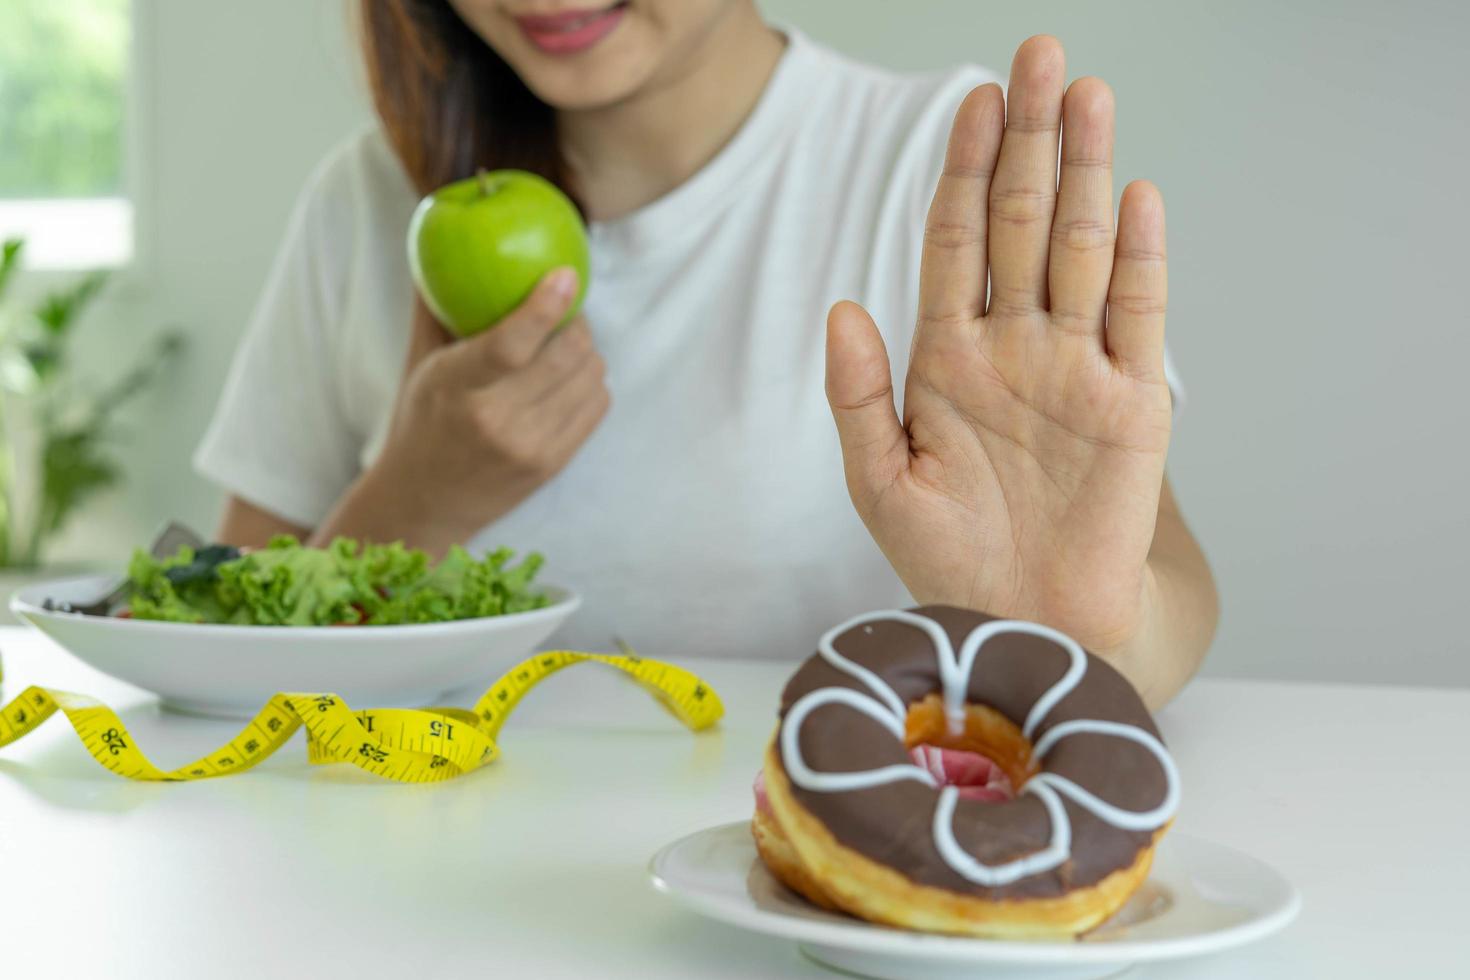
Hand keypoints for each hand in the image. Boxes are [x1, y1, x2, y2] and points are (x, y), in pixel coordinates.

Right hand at [364, 268, 608, 550]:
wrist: (425, 503)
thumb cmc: (421, 419)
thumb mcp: (419, 363)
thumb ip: (434, 304)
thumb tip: (440, 232)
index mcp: (456, 387)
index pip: (510, 344)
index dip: (546, 306)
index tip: (566, 274)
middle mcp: (495, 420)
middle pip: (565, 356)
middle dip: (577, 322)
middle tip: (567, 308)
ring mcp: (529, 447)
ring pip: (589, 377)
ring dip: (588, 350)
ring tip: (567, 342)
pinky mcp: (553, 465)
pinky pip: (597, 405)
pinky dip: (592, 381)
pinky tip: (571, 376)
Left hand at [825, 36, 1171, 655]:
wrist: (1022, 627)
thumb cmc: (947, 560)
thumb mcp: (880, 482)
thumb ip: (857, 395)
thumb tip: (843, 304)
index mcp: (947, 358)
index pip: (957, 241)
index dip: (963, 170)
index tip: (972, 100)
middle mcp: (1014, 346)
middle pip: (1021, 223)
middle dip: (1028, 140)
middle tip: (1038, 55)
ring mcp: (1075, 368)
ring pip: (1078, 250)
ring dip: (1084, 173)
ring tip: (1086, 95)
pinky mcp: (1132, 406)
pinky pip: (1135, 317)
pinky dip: (1136, 259)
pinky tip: (1131, 196)